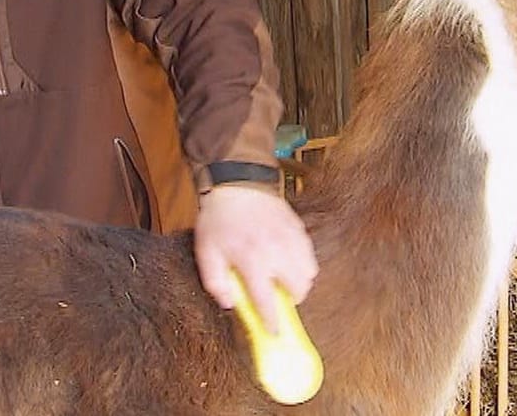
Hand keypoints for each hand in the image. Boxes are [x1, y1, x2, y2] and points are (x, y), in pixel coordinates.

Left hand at [192, 184, 316, 333]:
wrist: (236, 183)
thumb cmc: (219, 220)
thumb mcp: (206, 252)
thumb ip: (215, 283)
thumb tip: (230, 304)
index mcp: (252, 261)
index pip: (267, 301)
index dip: (272, 321)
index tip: (275, 332)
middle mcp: (276, 253)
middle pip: (298, 290)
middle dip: (289, 300)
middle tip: (277, 296)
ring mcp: (291, 240)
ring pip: (309, 275)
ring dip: (298, 282)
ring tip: (282, 278)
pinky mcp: (299, 229)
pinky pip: (311, 256)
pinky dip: (303, 264)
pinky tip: (287, 260)